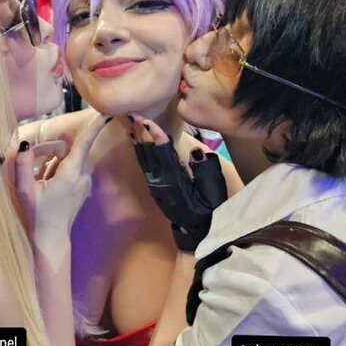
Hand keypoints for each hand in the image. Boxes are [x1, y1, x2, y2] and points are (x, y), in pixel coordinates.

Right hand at [14, 114, 109, 244]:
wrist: (51, 238)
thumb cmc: (37, 216)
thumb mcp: (25, 191)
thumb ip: (23, 165)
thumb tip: (24, 144)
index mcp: (70, 174)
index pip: (84, 144)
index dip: (94, 127)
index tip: (105, 113)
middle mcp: (81, 175)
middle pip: (67, 149)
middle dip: (48, 150)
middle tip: (30, 161)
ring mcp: (83, 181)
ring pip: (67, 158)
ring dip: (50, 161)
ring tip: (38, 180)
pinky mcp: (82, 186)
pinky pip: (69, 168)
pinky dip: (55, 169)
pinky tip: (45, 184)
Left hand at [128, 115, 226, 251]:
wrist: (197, 231)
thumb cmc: (210, 209)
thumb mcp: (214, 191)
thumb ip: (206, 170)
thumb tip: (197, 152)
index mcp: (175, 182)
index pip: (164, 155)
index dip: (156, 137)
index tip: (148, 120)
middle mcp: (161, 183)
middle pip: (148, 154)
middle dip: (141, 133)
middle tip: (132, 114)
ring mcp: (155, 186)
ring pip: (143, 159)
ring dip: (137, 140)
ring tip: (131, 122)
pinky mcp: (154, 187)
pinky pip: (144, 165)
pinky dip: (139, 150)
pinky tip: (136, 139)